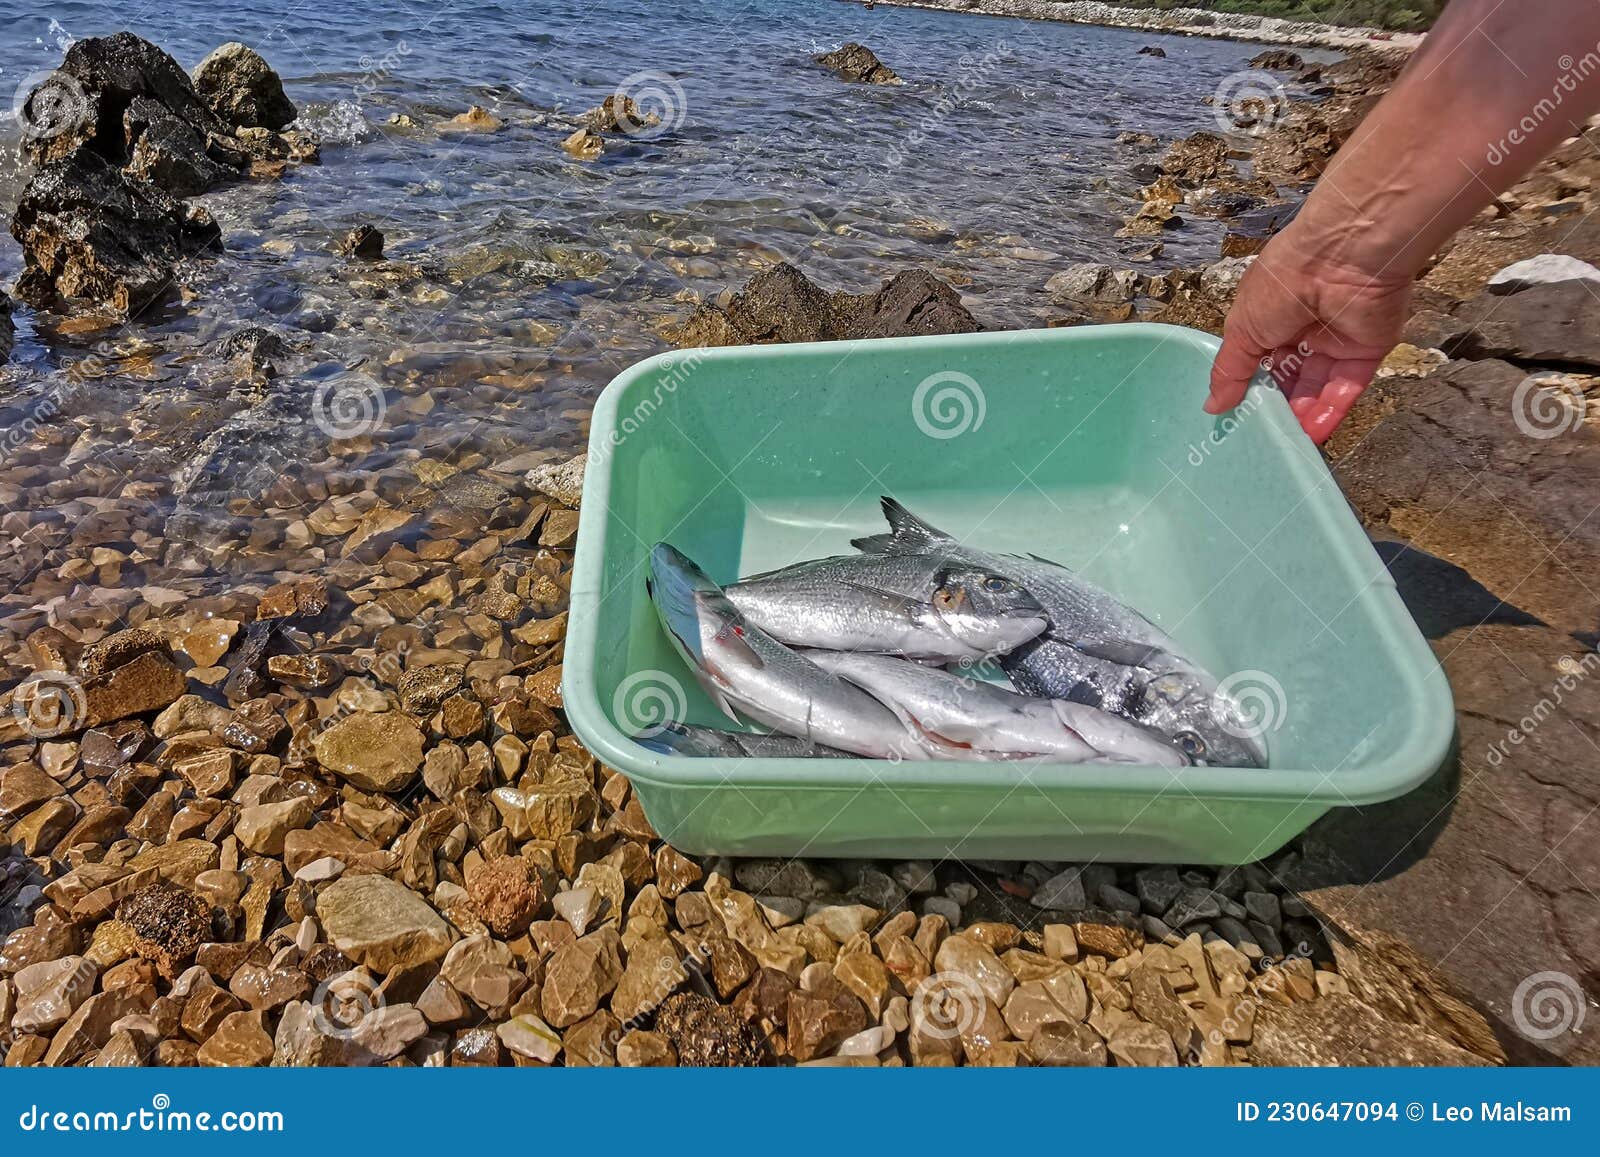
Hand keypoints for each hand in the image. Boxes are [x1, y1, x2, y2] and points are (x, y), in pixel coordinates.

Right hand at [1205, 230, 1412, 443]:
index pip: (1261, 359)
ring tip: (1286, 443)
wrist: (1343, 258)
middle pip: (1291, 377)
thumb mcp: (1243, 328)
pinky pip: (1347, 386)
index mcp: (1272, 315)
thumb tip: (1212, 407)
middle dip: (1278, 405)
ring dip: (1303, 414)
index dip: (1251, 386)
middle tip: (1262, 437)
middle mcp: (1305, 327)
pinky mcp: (1367, 350)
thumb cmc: (1284, 282)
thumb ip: (1230, 370)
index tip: (1238, 415)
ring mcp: (1338, 340)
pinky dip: (1331, 411)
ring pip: (1319, 386)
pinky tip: (1314, 435)